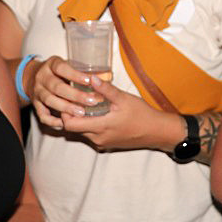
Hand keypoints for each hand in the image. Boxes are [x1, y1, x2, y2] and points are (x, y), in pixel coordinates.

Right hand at [28, 56, 99, 129]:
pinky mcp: (35, 104)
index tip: (89, 81)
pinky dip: (52, 121)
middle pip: (57, 86)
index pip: (62, 68)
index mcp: (51, 65)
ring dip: (66, 107)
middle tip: (92, 101)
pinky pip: (42, 114)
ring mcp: (37, 91)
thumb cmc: (57, 72)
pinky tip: (64, 123)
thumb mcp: (66, 65)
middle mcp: (42, 77)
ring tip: (81, 113)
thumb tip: (101, 78)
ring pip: (50, 100)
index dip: (75, 75)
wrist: (32, 77)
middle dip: (75, 95)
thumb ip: (80, 71)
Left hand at [60, 77, 179, 151]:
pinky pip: (91, 135)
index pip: (69, 124)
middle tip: (74, 98)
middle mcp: (97, 138)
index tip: (68, 99)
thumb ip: (106, 90)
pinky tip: (96, 113)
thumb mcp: (124, 99)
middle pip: (73, 128)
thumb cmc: (142, 115)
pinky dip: (89, 125)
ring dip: (81, 120)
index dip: (65, 112)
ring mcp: (102, 143)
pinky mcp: (107, 144)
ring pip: (82, 132)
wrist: (157, 132)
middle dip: (71, 114)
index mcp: (100, 127)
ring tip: (85, 104)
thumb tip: (91, 77)